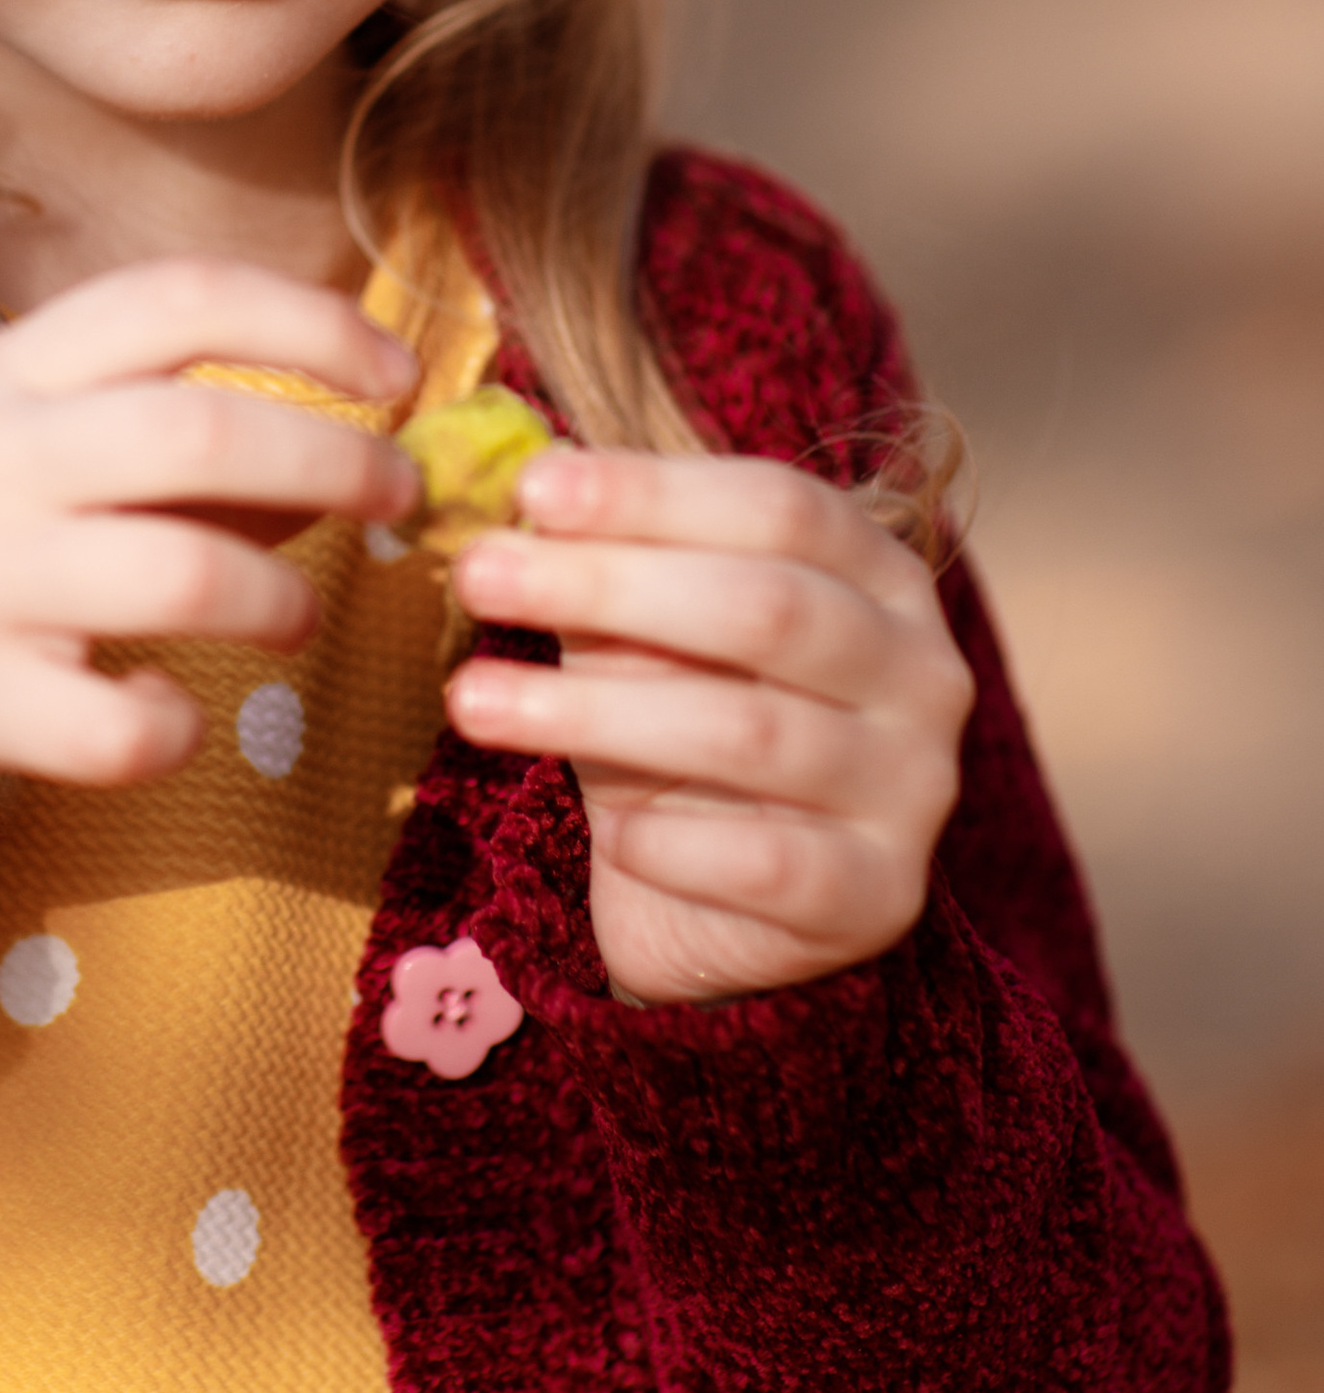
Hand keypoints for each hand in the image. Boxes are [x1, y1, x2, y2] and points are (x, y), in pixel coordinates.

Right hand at [0, 261, 421, 898]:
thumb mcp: (8, 449)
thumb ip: (152, 438)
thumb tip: (343, 455)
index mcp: (2, 371)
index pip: (177, 296)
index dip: (314, 324)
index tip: (400, 376)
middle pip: (202, 428)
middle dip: (339, 462)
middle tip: (398, 502)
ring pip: (184, 575)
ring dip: (279, 600)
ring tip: (293, 620)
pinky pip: (120, 727)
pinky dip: (177, 729)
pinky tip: (169, 719)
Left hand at [444, 451, 969, 1006]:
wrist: (721, 907)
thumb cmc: (679, 729)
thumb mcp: (640, 637)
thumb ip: (608, 573)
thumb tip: (531, 504)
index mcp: (879, 576)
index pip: (780, 507)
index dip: (655, 492)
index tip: (533, 485)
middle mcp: (922, 673)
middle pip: (769, 606)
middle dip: (608, 584)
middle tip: (475, 575)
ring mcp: (912, 790)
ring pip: (750, 732)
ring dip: (594, 711)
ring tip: (469, 699)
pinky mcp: (877, 896)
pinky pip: (764, 861)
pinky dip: (670, 841)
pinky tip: (609, 833)